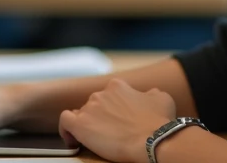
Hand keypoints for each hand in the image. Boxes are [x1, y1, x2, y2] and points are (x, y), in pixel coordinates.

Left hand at [59, 79, 175, 162]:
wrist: (152, 139)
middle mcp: (101, 94)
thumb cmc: (159, 121)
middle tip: (111, 133)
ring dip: (88, 125)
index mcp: (118, 86)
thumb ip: (150, 93)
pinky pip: (65, 122)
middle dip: (101, 118)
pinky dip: (66, 130)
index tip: (118, 120)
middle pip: (94, 105)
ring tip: (97, 140)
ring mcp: (89, 109)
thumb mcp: (161, 98)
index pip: (108, 95)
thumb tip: (148, 94)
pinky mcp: (81, 125)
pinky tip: (73, 139)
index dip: (112, 109)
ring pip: (81, 114)